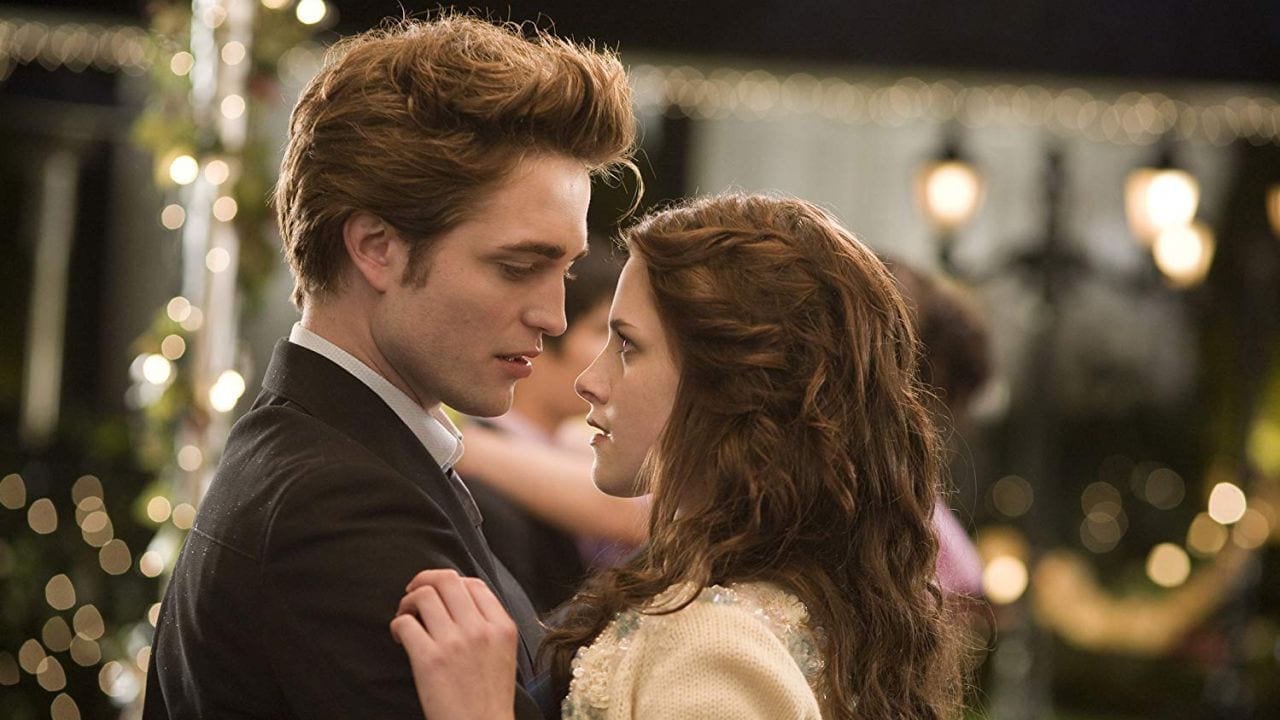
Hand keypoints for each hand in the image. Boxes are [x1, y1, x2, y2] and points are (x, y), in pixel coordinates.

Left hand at [390, 569, 517, 719]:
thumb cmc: (488, 697)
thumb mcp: (504, 653)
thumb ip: (488, 624)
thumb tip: (457, 600)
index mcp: (501, 627)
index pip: (473, 583)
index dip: (450, 582)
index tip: (438, 592)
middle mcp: (479, 629)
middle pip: (447, 581)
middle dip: (424, 581)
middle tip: (413, 594)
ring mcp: (454, 643)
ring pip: (424, 596)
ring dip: (408, 602)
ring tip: (406, 617)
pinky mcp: (429, 659)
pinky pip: (405, 623)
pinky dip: (397, 625)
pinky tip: (399, 637)